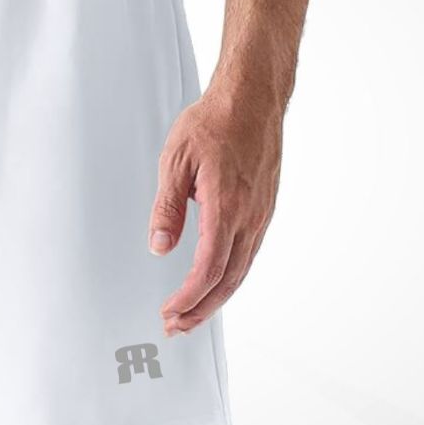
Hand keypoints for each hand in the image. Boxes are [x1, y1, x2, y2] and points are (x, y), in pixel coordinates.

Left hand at [148, 86, 281, 335]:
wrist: (252, 98)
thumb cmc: (213, 122)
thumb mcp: (175, 161)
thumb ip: (166, 208)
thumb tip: (159, 247)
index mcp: (226, 206)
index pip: (208, 268)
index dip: (188, 297)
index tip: (169, 311)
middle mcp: (249, 216)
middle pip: (228, 280)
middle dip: (201, 309)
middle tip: (177, 326)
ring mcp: (261, 213)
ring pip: (241, 270)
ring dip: (216, 297)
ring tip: (191, 314)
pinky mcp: (264, 208)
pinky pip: (249, 253)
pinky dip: (231, 277)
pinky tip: (216, 282)